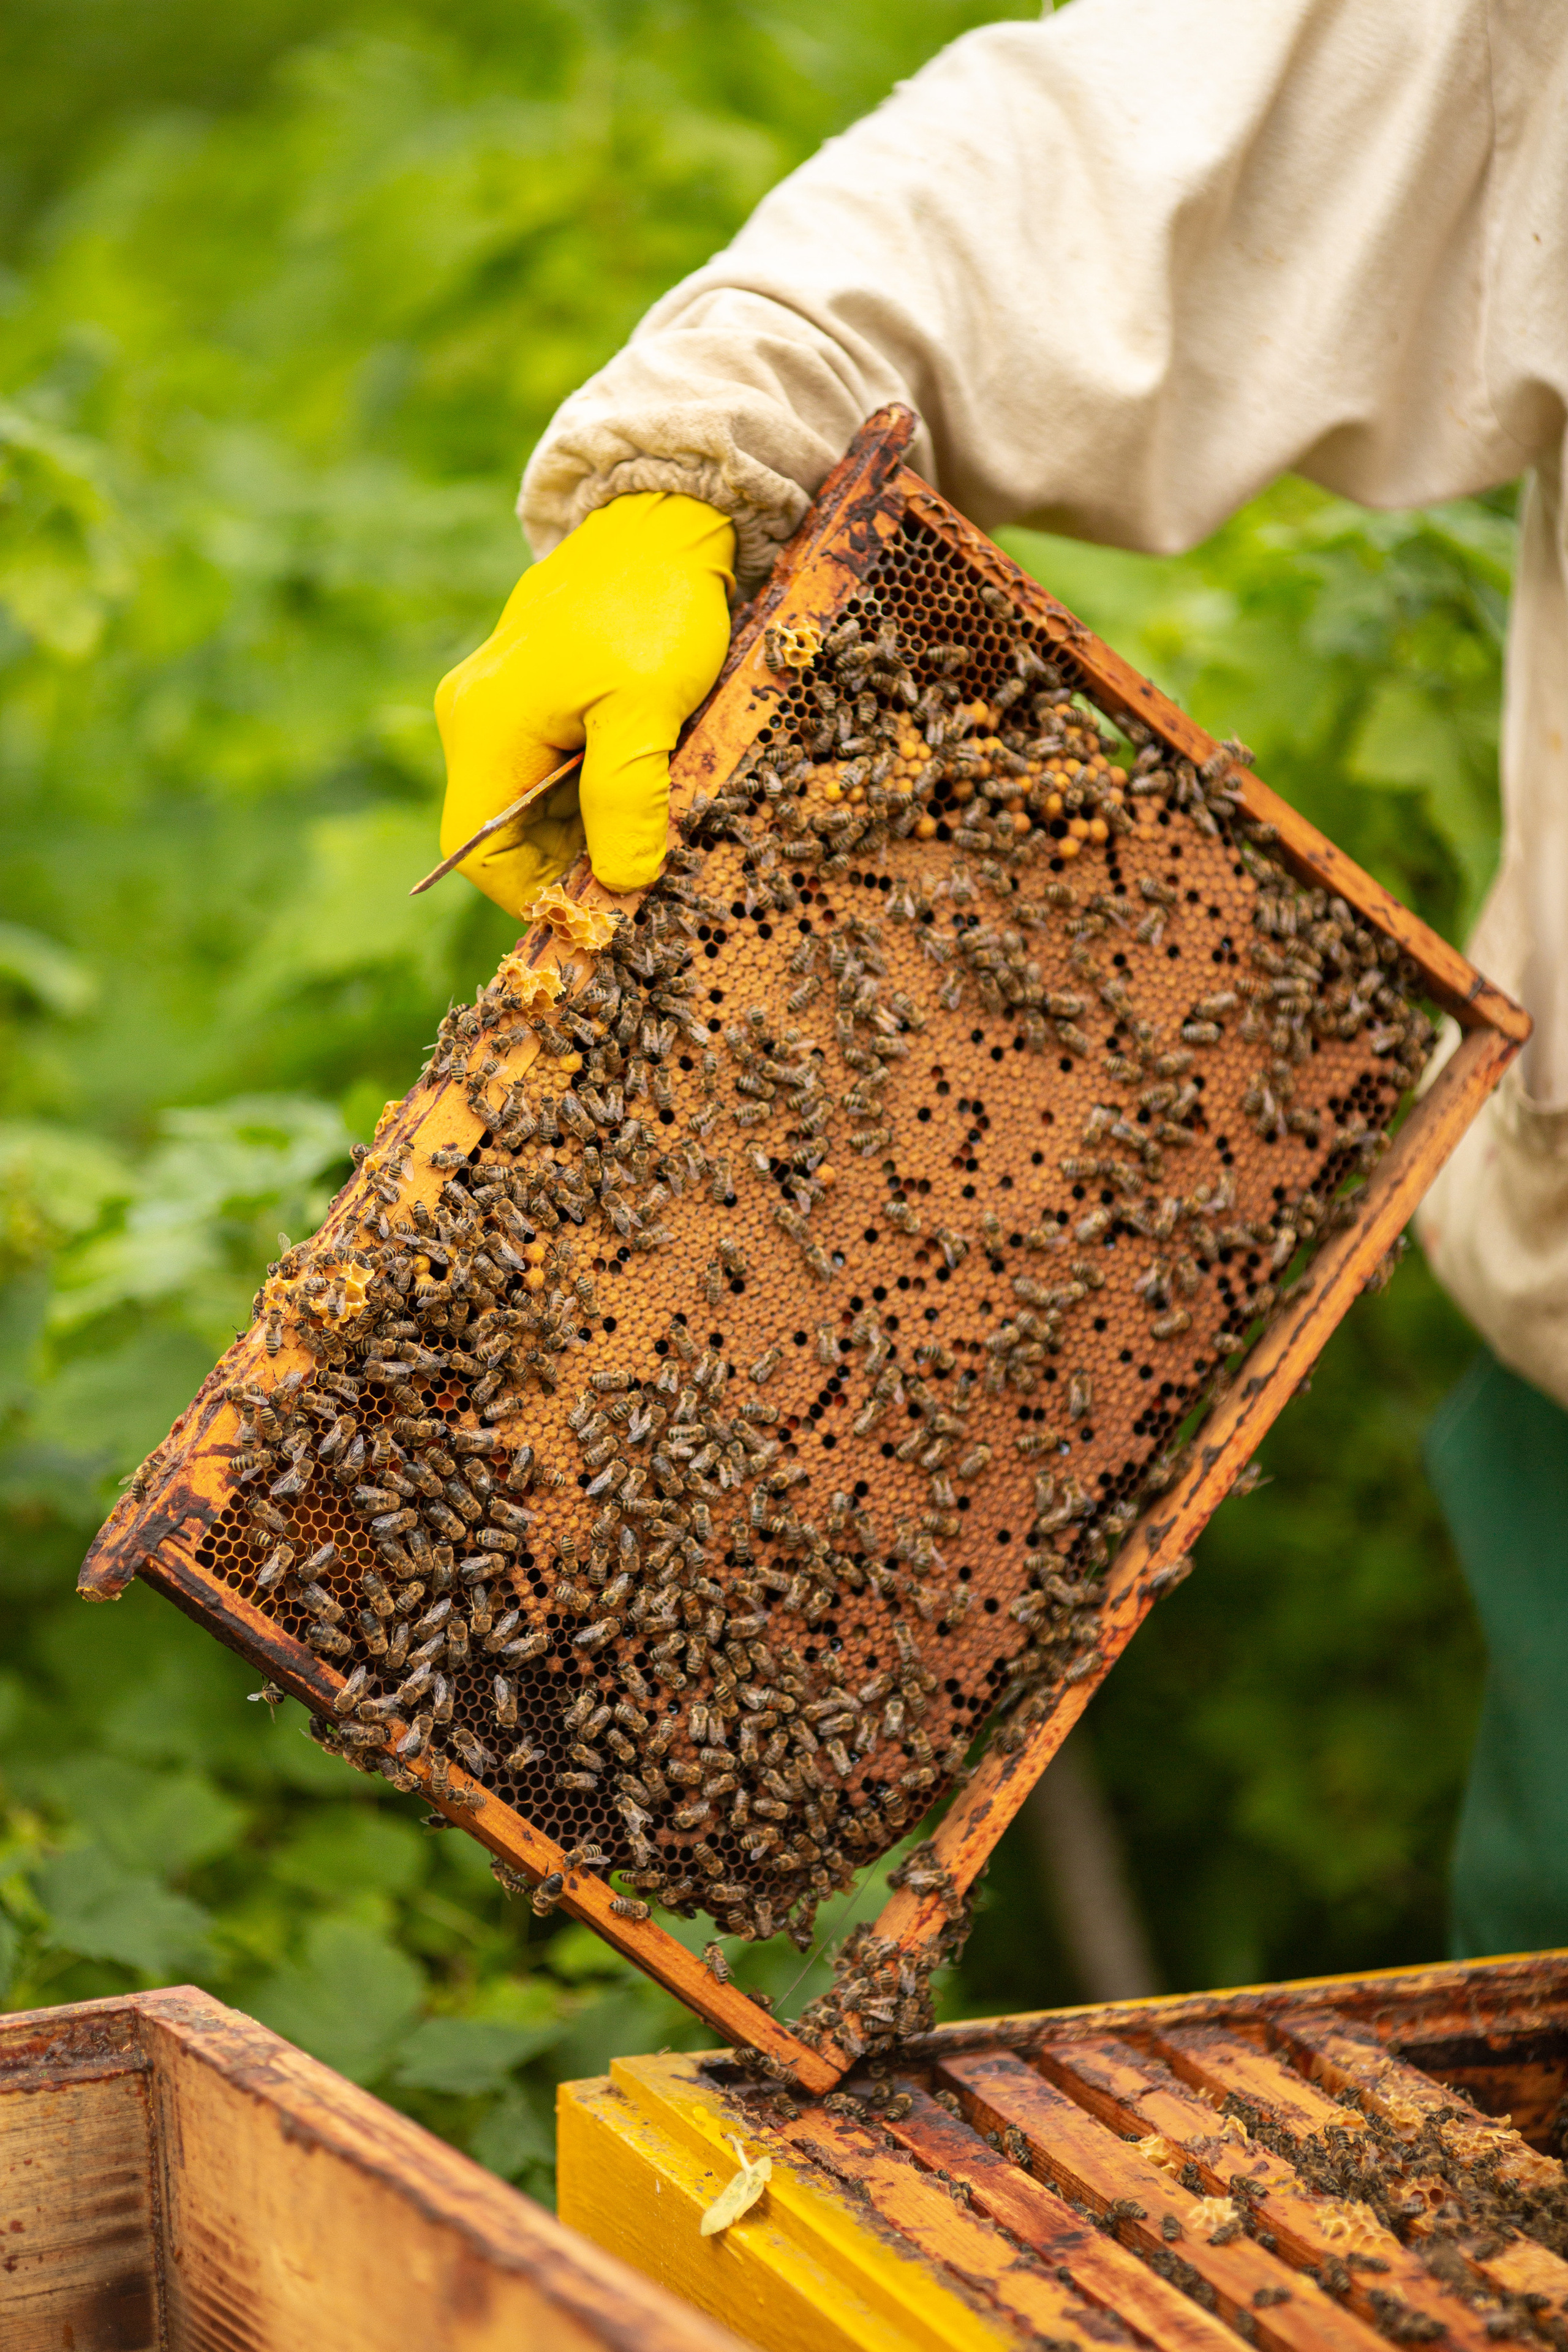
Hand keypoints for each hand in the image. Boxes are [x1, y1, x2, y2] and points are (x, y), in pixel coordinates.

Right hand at [434, 491, 735, 911]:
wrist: (662, 516)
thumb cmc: (652, 605)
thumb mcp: (646, 712)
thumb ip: (625, 801)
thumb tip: (622, 884)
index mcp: (483, 728)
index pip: (481, 851)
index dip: (538, 894)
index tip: (605, 912)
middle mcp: (474, 720)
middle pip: (509, 832)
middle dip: (574, 862)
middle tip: (647, 874)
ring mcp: (500, 707)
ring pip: (536, 804)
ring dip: (592, 827)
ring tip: (657, 823)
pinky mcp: (533, 695)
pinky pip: (553, 768)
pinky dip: (597, 791)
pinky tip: (647, 785)